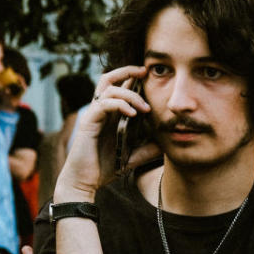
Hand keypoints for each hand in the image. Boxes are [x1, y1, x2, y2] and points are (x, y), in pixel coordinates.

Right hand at [55, 66, 155, 201]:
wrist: (85, 182)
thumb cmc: (105, 168)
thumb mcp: (133, 156)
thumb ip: (149, 148)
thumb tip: (168, 143)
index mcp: (111, 115)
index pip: (120, 87)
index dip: (133, 77)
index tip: (151, 76)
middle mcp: (101, 111)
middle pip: (109, 78)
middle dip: (127, 70)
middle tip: (145, 71)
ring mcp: (93, 115)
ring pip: (108, 88)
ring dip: (130, 94)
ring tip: (145, 109)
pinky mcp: (88, 122)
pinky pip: (103, 104)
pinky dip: (119, 104)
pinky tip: (133, 114)